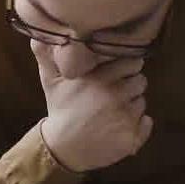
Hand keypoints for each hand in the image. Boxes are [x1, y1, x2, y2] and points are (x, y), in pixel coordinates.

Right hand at [35, 42, 153, 173]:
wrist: (62, 148)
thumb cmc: (60, 110)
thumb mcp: (50, 81)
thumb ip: (46, 55)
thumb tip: (37, 35)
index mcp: (101, 78)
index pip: (134, 62)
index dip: (127, 67)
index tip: (117, 74)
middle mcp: (116, 96)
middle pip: (141, 81)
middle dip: (130, 86)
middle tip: (114, 95)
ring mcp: (125, 118)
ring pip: (142, 102)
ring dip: (132, 105)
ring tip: (112, 112)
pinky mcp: (131, 137)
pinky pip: (147, 123)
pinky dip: (140, 125)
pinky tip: (121, 126)